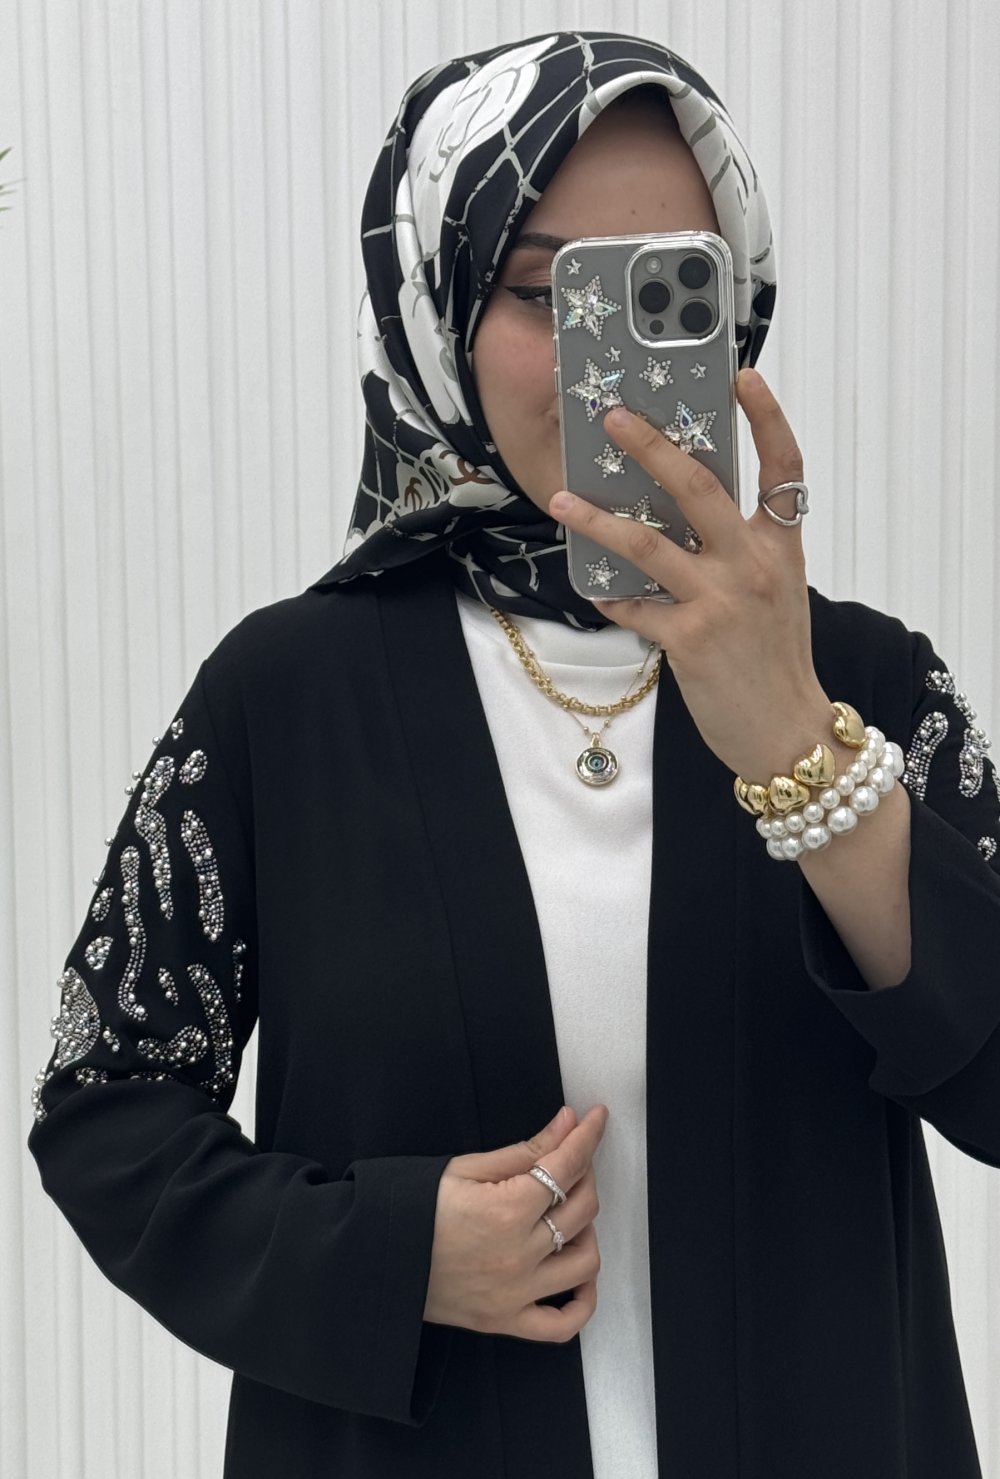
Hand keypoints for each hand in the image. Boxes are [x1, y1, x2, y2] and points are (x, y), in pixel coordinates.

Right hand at [423, 1103, 607, 1342]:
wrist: (373, 1257)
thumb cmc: (414, 1205)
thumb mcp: (466, 1168)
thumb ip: (525, 1150)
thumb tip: (567, 1123)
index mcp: (506, 1210)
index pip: (566, 1166)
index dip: (587, 1136)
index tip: (597, 1118)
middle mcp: (518, 1254)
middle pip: (582, 1208)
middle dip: (584, 1173)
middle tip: (569, 1159)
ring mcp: (515, 1293)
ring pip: (585, 1262)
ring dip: (586, 1231)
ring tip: (566, 1214)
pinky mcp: (506, 1321)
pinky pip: (563, 1325)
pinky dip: (582, 1301)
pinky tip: (576, 1274)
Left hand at [549, 369, 841, 785]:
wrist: (786, 730)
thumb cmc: (776, 660)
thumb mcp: (775, 593)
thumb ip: (740, 551)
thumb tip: (679, 516)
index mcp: (781, 547)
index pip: (783, 468)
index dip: (766, 417)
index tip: (742, 375)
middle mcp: (753, 564)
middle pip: (699, 487)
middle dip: (652, 446)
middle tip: (613, 417)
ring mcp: (720, 600)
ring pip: (647, 542)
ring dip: (597, 518)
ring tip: (561, 498)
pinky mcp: (689, 639)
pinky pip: (634, 607)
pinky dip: (610, 597)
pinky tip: (594, 591)